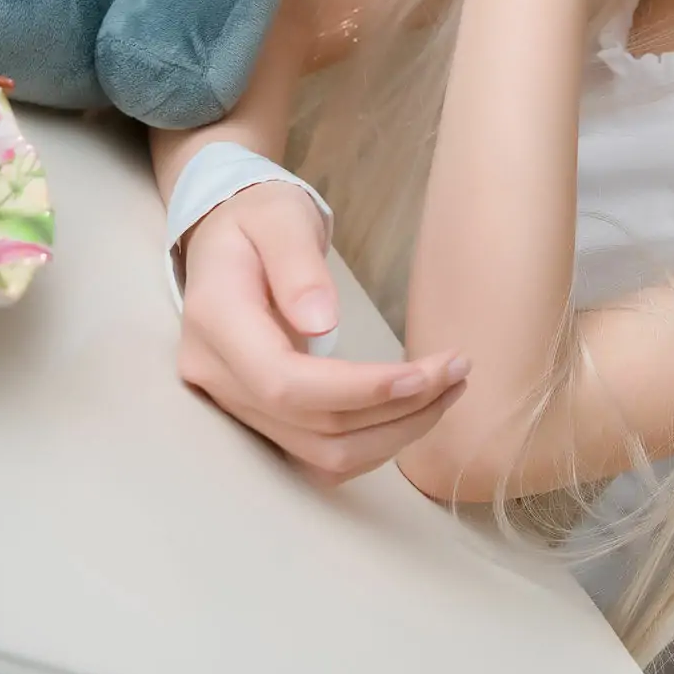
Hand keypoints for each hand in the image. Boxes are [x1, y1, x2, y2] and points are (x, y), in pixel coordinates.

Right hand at [176, 182, 468, 483]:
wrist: (228, 238)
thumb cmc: (259, 219)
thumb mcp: (279, 218)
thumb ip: (296, 265)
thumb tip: (321, 323)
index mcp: (216, 322)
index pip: (284, 382)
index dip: (357, 390)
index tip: (421, 374)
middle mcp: (218, 376)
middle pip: (313, 425)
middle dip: (397, 409)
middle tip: (457, 370)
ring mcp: (234, 404)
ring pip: (322, 454)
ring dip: (395, 432)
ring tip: (447, 389)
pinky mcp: (261, 417)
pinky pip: (320, 456)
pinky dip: (373, 442)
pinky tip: (412, 409)